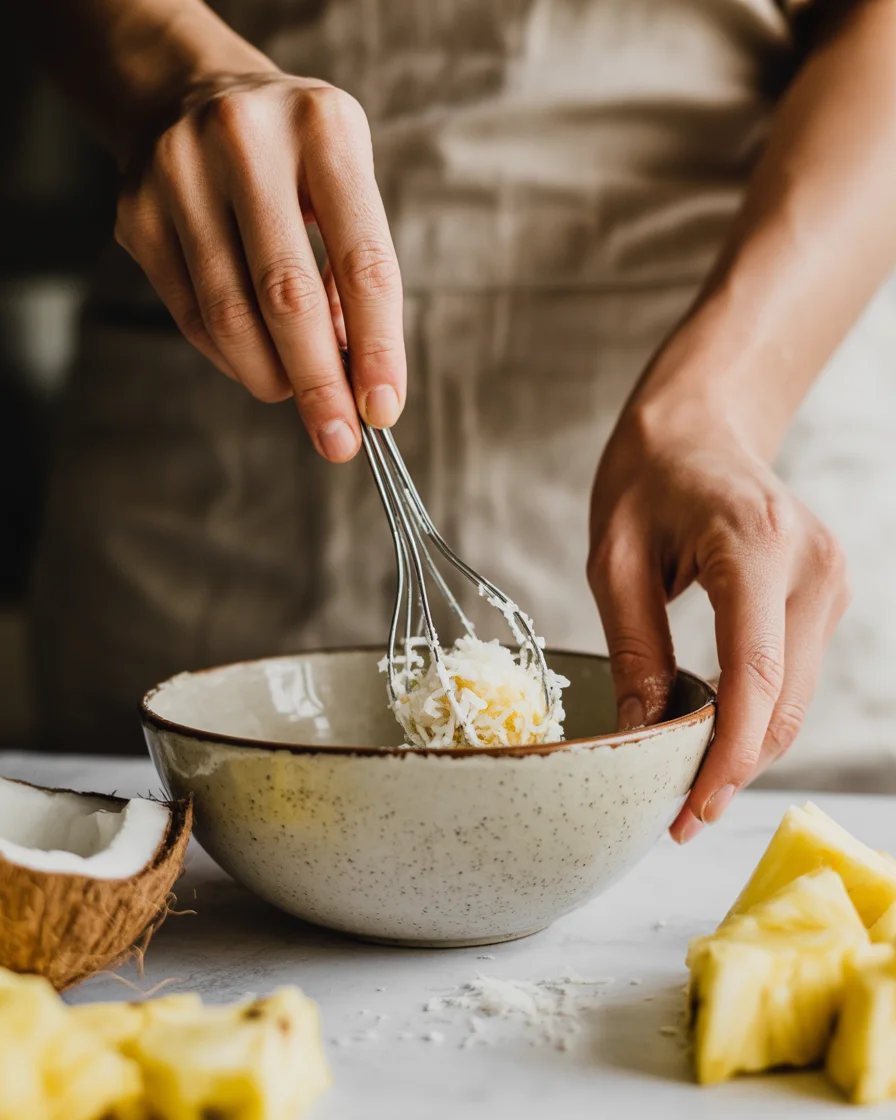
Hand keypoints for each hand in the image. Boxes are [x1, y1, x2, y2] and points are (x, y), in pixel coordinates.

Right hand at [114, 71, 404, 460]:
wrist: (189, 94)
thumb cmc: (294, 157)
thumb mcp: (345, 183)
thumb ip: (354, 271)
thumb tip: (352, 375)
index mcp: (323, 128)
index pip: (363, 261)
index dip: (377, 347)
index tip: (384, 410)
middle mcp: (246, 140)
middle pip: (287, 295)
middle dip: (319, 383)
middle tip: (339, 440)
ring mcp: (179, 173)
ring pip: (229, 314)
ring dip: (271, 376)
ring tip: (296, 395)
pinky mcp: (137, 213)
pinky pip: (192, 315)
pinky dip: (232, 357)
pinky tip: (257, 363)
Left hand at [588, 397, 849, 843]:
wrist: (699, 426)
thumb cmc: (646, 478)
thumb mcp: (613, 559)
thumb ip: (634, 647)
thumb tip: (642, 735)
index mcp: (754, 543)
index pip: (755, 673)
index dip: (728, 756)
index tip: (691, 811)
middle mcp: (811, 563)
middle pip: (784, 700)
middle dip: (734, 766)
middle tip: (675, 811)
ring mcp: (829, 577)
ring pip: (796, 697)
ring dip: (746, 745)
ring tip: (685, 775)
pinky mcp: (826, 592)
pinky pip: (795, 674)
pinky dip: (757, 711)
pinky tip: (711, 726)